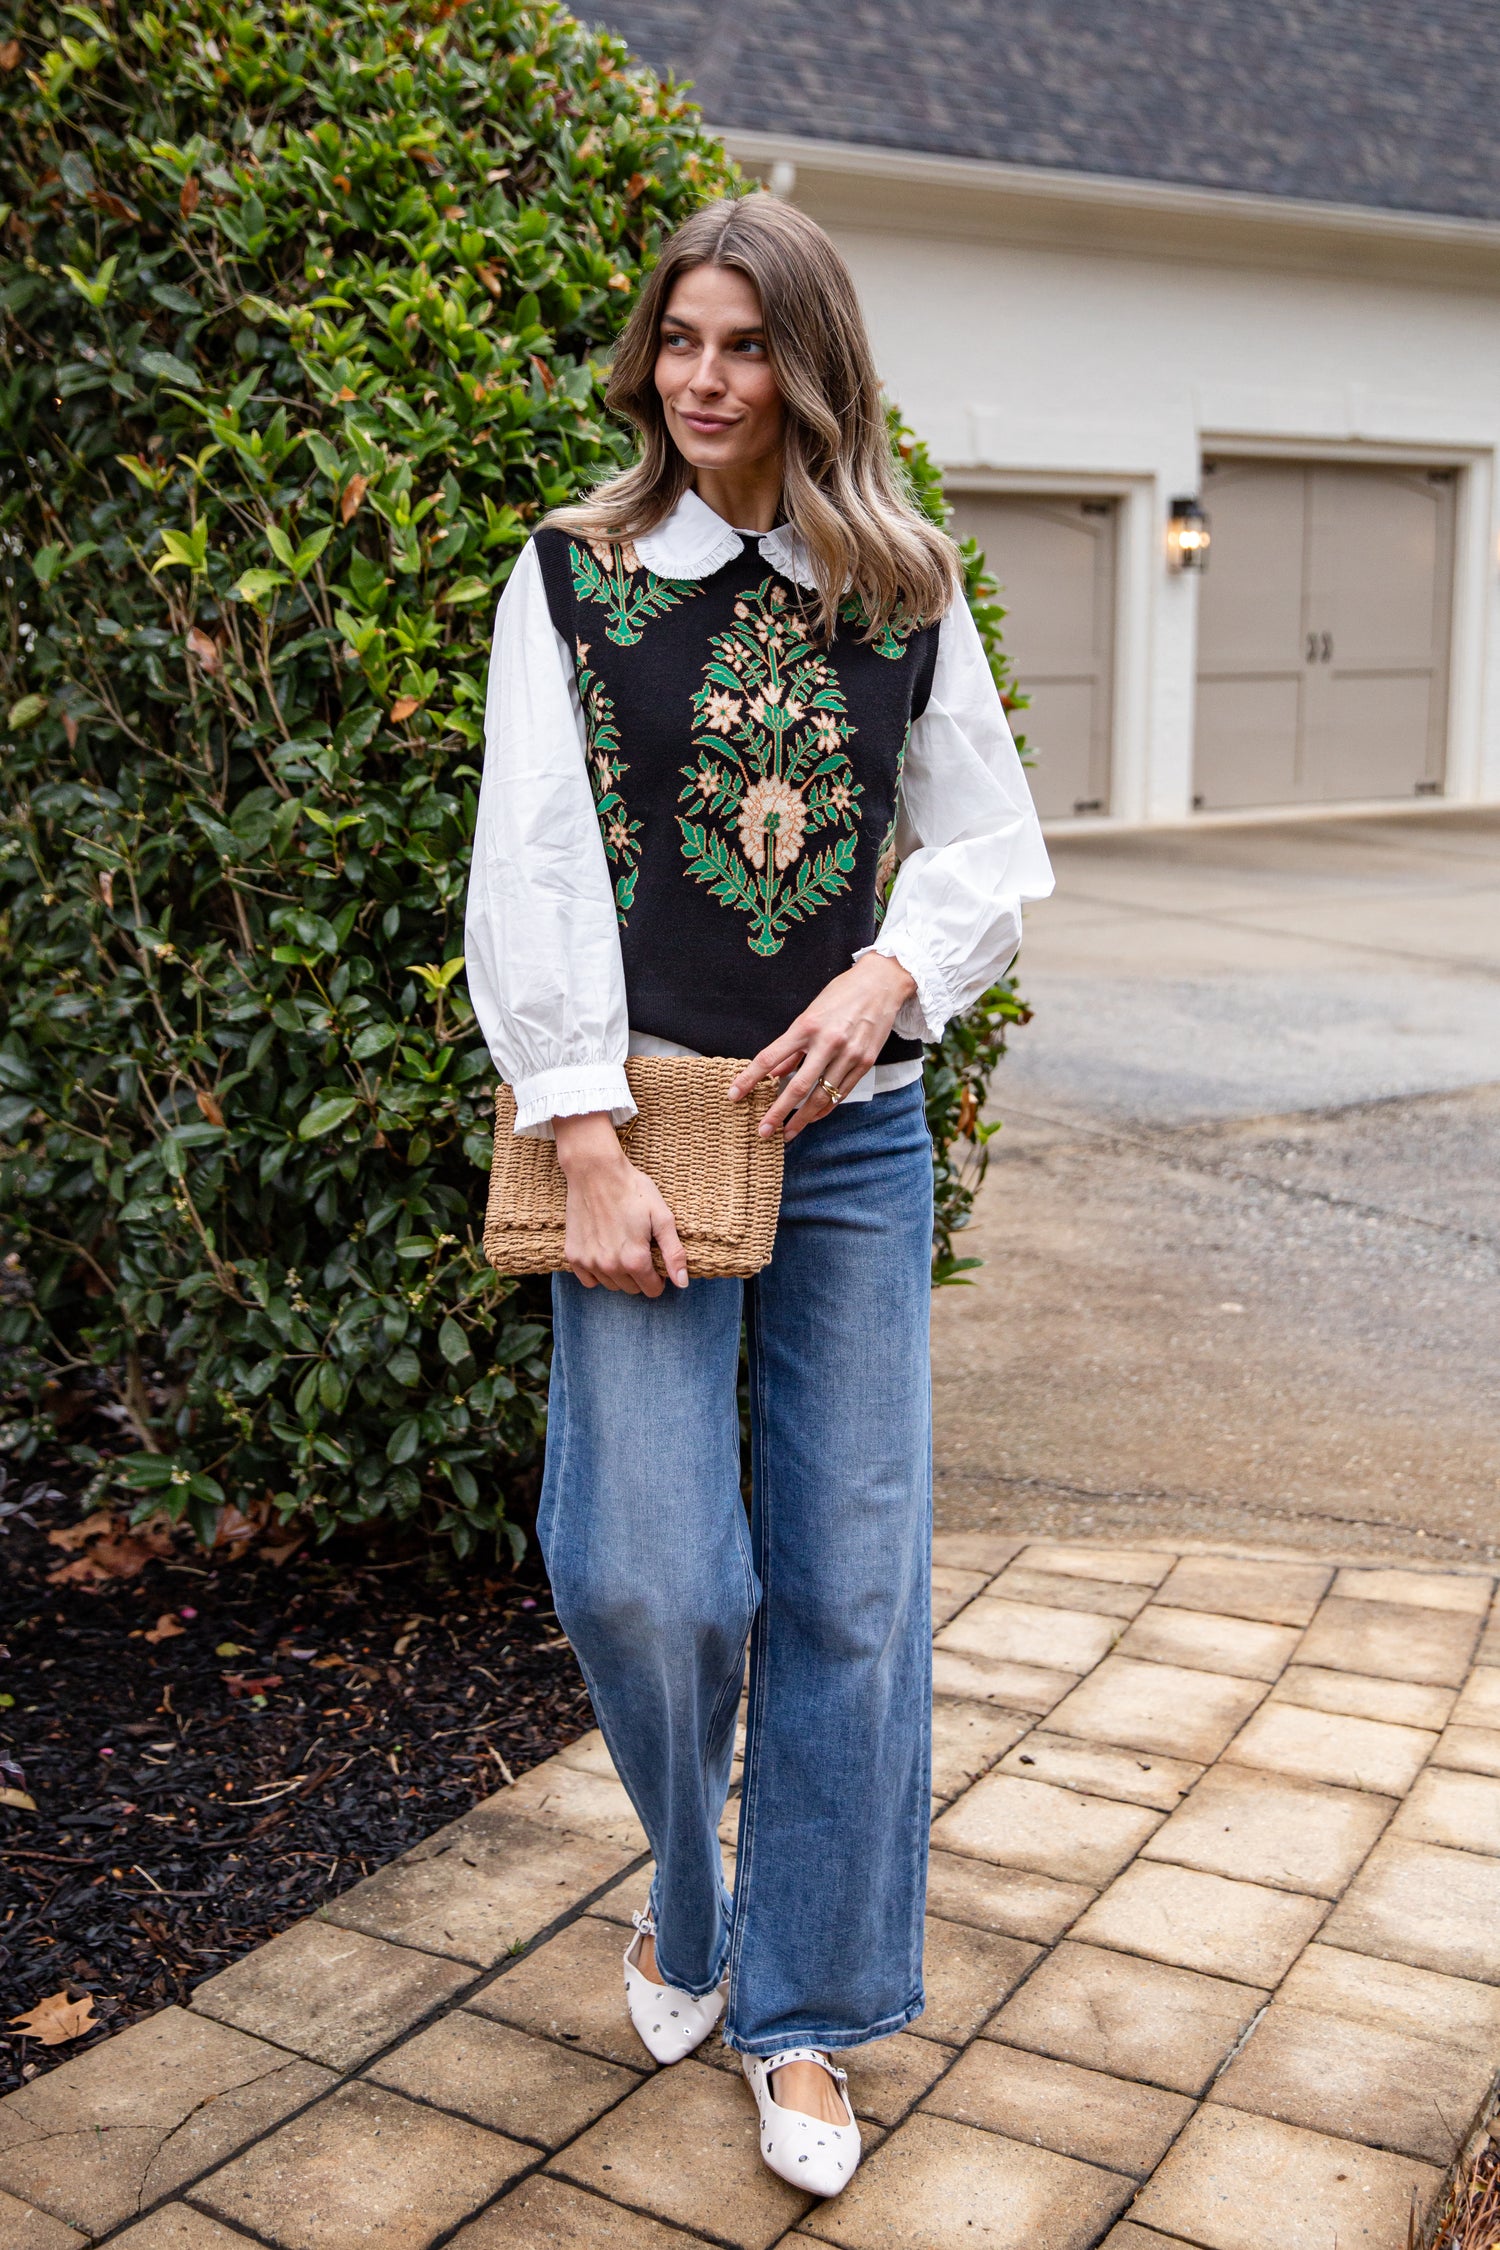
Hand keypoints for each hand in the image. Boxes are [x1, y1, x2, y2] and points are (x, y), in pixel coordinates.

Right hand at [553, 1112, 687, 1293]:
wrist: (595, 1171)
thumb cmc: (632, 1190)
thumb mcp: (661, 1217)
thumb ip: (674, 1253)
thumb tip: (682, 1283)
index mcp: (635, 1259)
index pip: (653, 1290)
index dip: (659, 1277)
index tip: (656, 1258)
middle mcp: (610, 1266)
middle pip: (633, 1289)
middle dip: (640, 1275)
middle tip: (640, 1247)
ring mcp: (589, 1262)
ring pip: (612, 1285)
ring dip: (620, 1274)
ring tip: (622, 1245)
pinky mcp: (573, 1255)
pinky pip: (588, 1280)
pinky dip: (597, 1272)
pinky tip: (603, 1250)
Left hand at [728, 953, 917, 1141]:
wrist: (882, 983)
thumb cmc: (841, 994)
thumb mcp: (810, 1013)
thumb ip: (793, 1046)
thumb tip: (775, 1073)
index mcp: (807, 1026)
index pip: (770, 1058)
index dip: (749, 1079)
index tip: (734, 1095)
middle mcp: (827, 1042)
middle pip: (797, 1087)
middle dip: (778, 1113)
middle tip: (763, 1132)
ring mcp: (849, 1054)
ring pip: (821, 1097)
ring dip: (802, 1119)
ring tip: (787, 1133)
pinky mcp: (865, 1062)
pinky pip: (841, 1093)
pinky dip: (824, 1108)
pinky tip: (812, 1118)